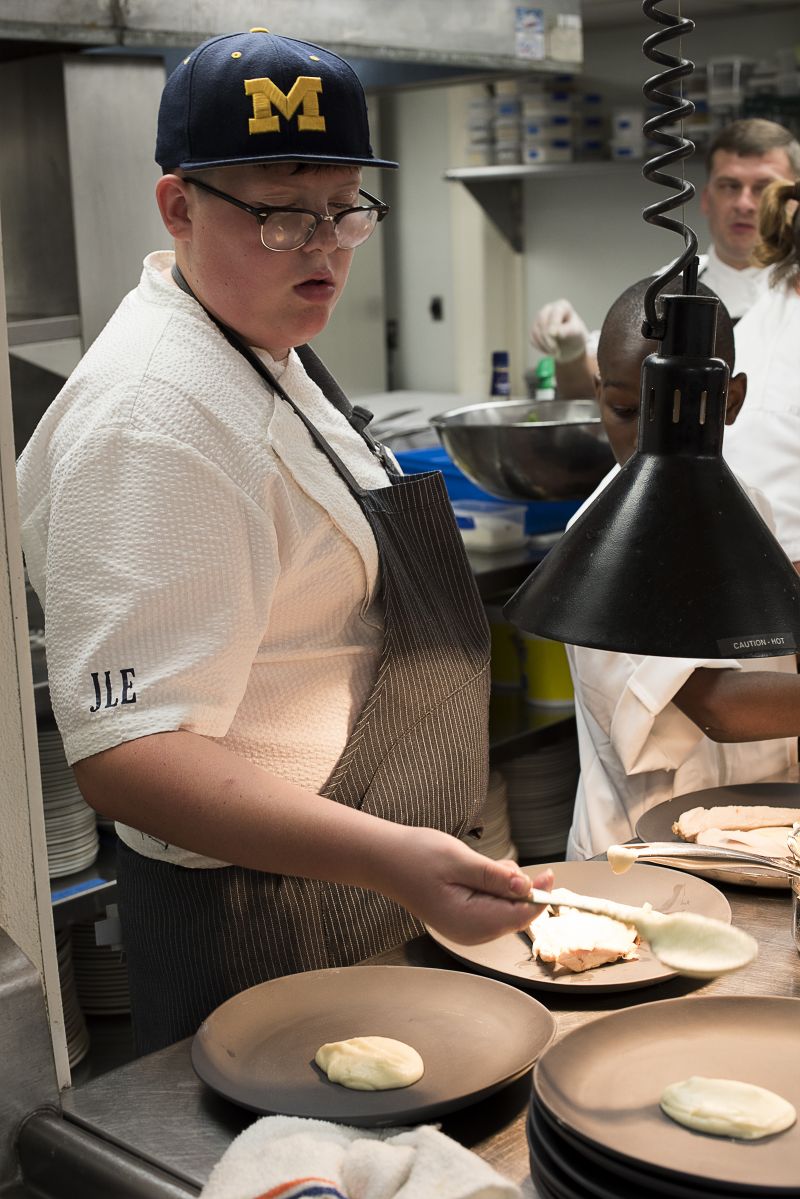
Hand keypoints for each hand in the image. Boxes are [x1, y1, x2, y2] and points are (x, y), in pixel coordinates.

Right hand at [386, 827, 553, 945]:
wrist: (384, 859)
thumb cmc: (417, 857)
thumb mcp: (460, 861)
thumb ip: (495, 877)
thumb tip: (527, 888)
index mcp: (470, 923)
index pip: (518, 916)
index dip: (538, 897)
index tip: (549, 876)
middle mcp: (470, 933)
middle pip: (513, 915)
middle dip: (517, 890)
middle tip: (501, 864)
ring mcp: (465, 928)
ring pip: (502, 909)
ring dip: (502, 887)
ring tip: (482, 866)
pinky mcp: (461, 919)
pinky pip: (489, 907)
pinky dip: (492, 889)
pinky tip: (478, 872)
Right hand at [530, 299, 588, 362]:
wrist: (570, 345)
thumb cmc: (576, 336)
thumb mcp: (577, 333)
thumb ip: (568, 331)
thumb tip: (555, 332)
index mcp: (563, 306)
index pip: (555, 313)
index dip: (553, 323)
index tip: (554, 334)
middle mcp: (549, 309)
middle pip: (543, 321)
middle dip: (548, 338)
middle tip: (557, 352)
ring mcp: (539, 318)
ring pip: (535, 331)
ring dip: (545, 345)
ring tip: (556, 353)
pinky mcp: (534, 329)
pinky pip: (532, 339)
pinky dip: (540, 347)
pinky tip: (550, 350)